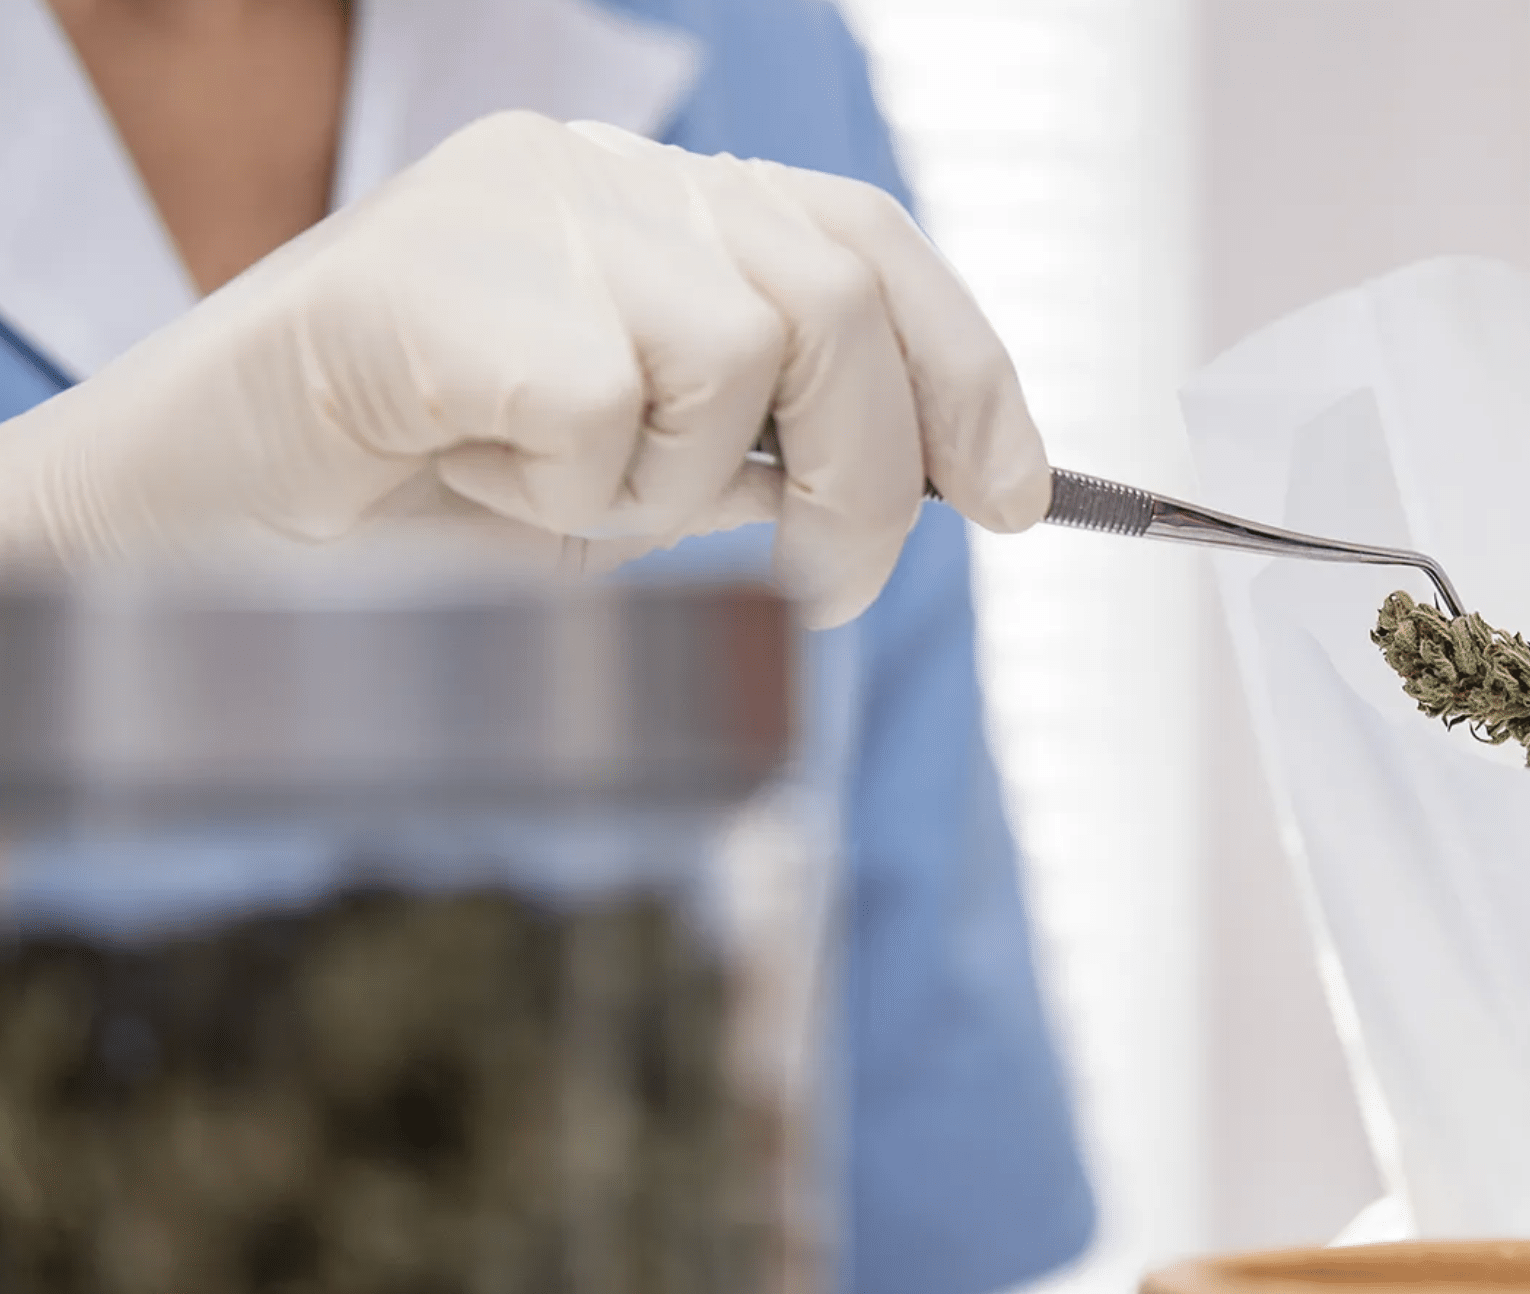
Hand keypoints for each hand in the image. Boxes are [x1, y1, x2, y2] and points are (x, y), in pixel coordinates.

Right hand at [0, 111, 1047, 626]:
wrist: (212, 510)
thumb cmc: (431, 494)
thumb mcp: (645, 478)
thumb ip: (774, 456)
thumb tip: (939, 478)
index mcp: (657, 201)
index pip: (868, 242)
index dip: (967, 368)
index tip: (1024, 494)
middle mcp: (601, 174)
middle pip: (836, 299)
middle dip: (877, 472)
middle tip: (840, 589)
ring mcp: (521, 206)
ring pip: (736, 356)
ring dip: (682, 487)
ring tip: (562, 495)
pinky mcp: (444, 273)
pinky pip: (606, 410)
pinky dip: (571, 492)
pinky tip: (479, 472)